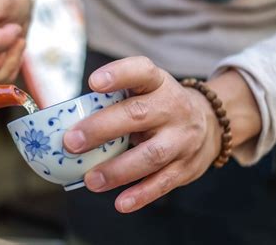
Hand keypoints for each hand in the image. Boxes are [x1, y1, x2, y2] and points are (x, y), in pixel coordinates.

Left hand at [63, 56, 223, 212]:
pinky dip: (141, 194)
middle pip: (138, 115)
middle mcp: (172, 107)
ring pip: (151, 154)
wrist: (210, 123)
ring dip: (118, 170)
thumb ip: (114, 102)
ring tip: (89, 180)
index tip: (93, 82)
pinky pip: (164, 182)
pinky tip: (120, 203)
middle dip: (102, 129)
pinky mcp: (187, 166)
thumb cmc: (159, 106)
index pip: (141, 71)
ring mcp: (182, 138)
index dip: (118, 74)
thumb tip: (66, 126)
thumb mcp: (145, 92)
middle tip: (71, 143)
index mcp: (157, 83)